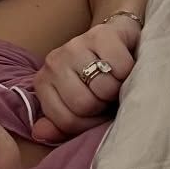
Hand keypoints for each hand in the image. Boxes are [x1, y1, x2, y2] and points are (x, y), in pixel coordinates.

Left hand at [30, 15, 140, 145]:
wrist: (118, 41)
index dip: (89, 124)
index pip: (66, 121)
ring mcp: (75, 45)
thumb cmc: (99, 80)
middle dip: (103, 105)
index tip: (98, 114)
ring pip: (104, 88)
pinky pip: (121, 68)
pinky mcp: (101, 34)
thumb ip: (60, 124)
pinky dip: (129, 72)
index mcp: (43, 83)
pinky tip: (124, 67)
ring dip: (118, 89)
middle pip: (84, 104)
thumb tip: (40, 133)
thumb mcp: (77, 107)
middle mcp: (53, 62)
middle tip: (108, 96)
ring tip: (117, 82)